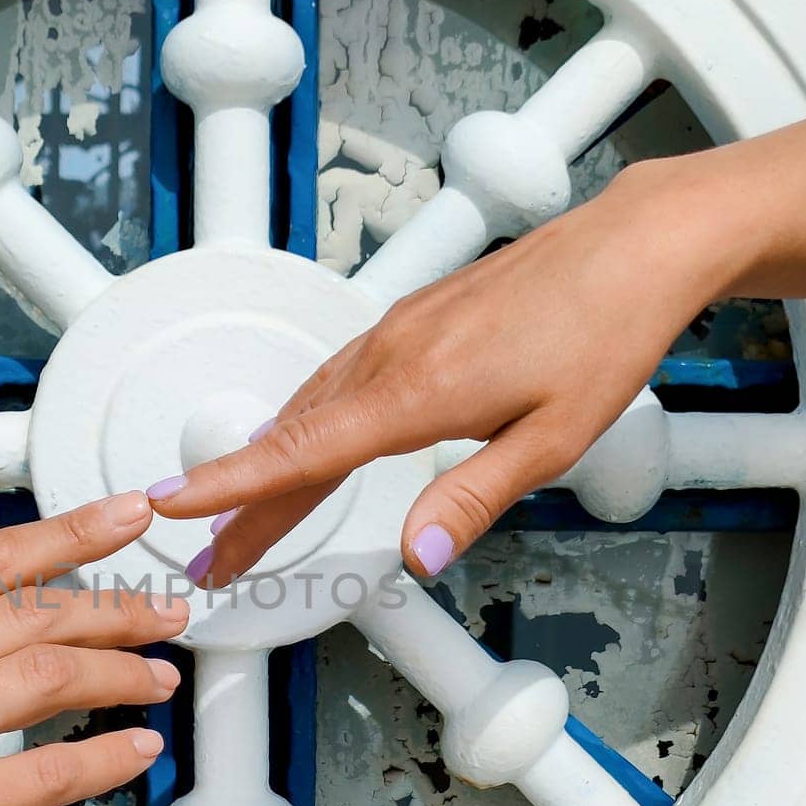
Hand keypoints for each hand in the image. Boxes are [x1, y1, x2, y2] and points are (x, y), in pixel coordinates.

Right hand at [0, 493, 187, 805]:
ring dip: (121, 672)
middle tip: (167, 609)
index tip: (124, 514)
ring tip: (162, 678)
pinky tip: (137, 752)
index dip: (67, 531)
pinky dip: (102, 760)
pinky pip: (39, 775)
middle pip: (31, 611)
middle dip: (116, 605)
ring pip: (44, 675)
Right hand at [149, 163, 723, 582]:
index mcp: (417, 393)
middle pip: (290, 441)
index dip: (230, 484)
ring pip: (308, 410)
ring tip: (239, 519)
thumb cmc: (604, 334)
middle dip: (240, 506)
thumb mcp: (553, 440)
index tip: (172, 504)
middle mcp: (391, 357)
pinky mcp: (409, 322)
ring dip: (266, 468)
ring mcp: (395, 333)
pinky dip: (300, 423)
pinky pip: (333, 381)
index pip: (301, 451)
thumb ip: (472, 499)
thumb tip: (414, 559)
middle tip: (208, 560)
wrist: (633, 246)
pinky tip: (297, 442)